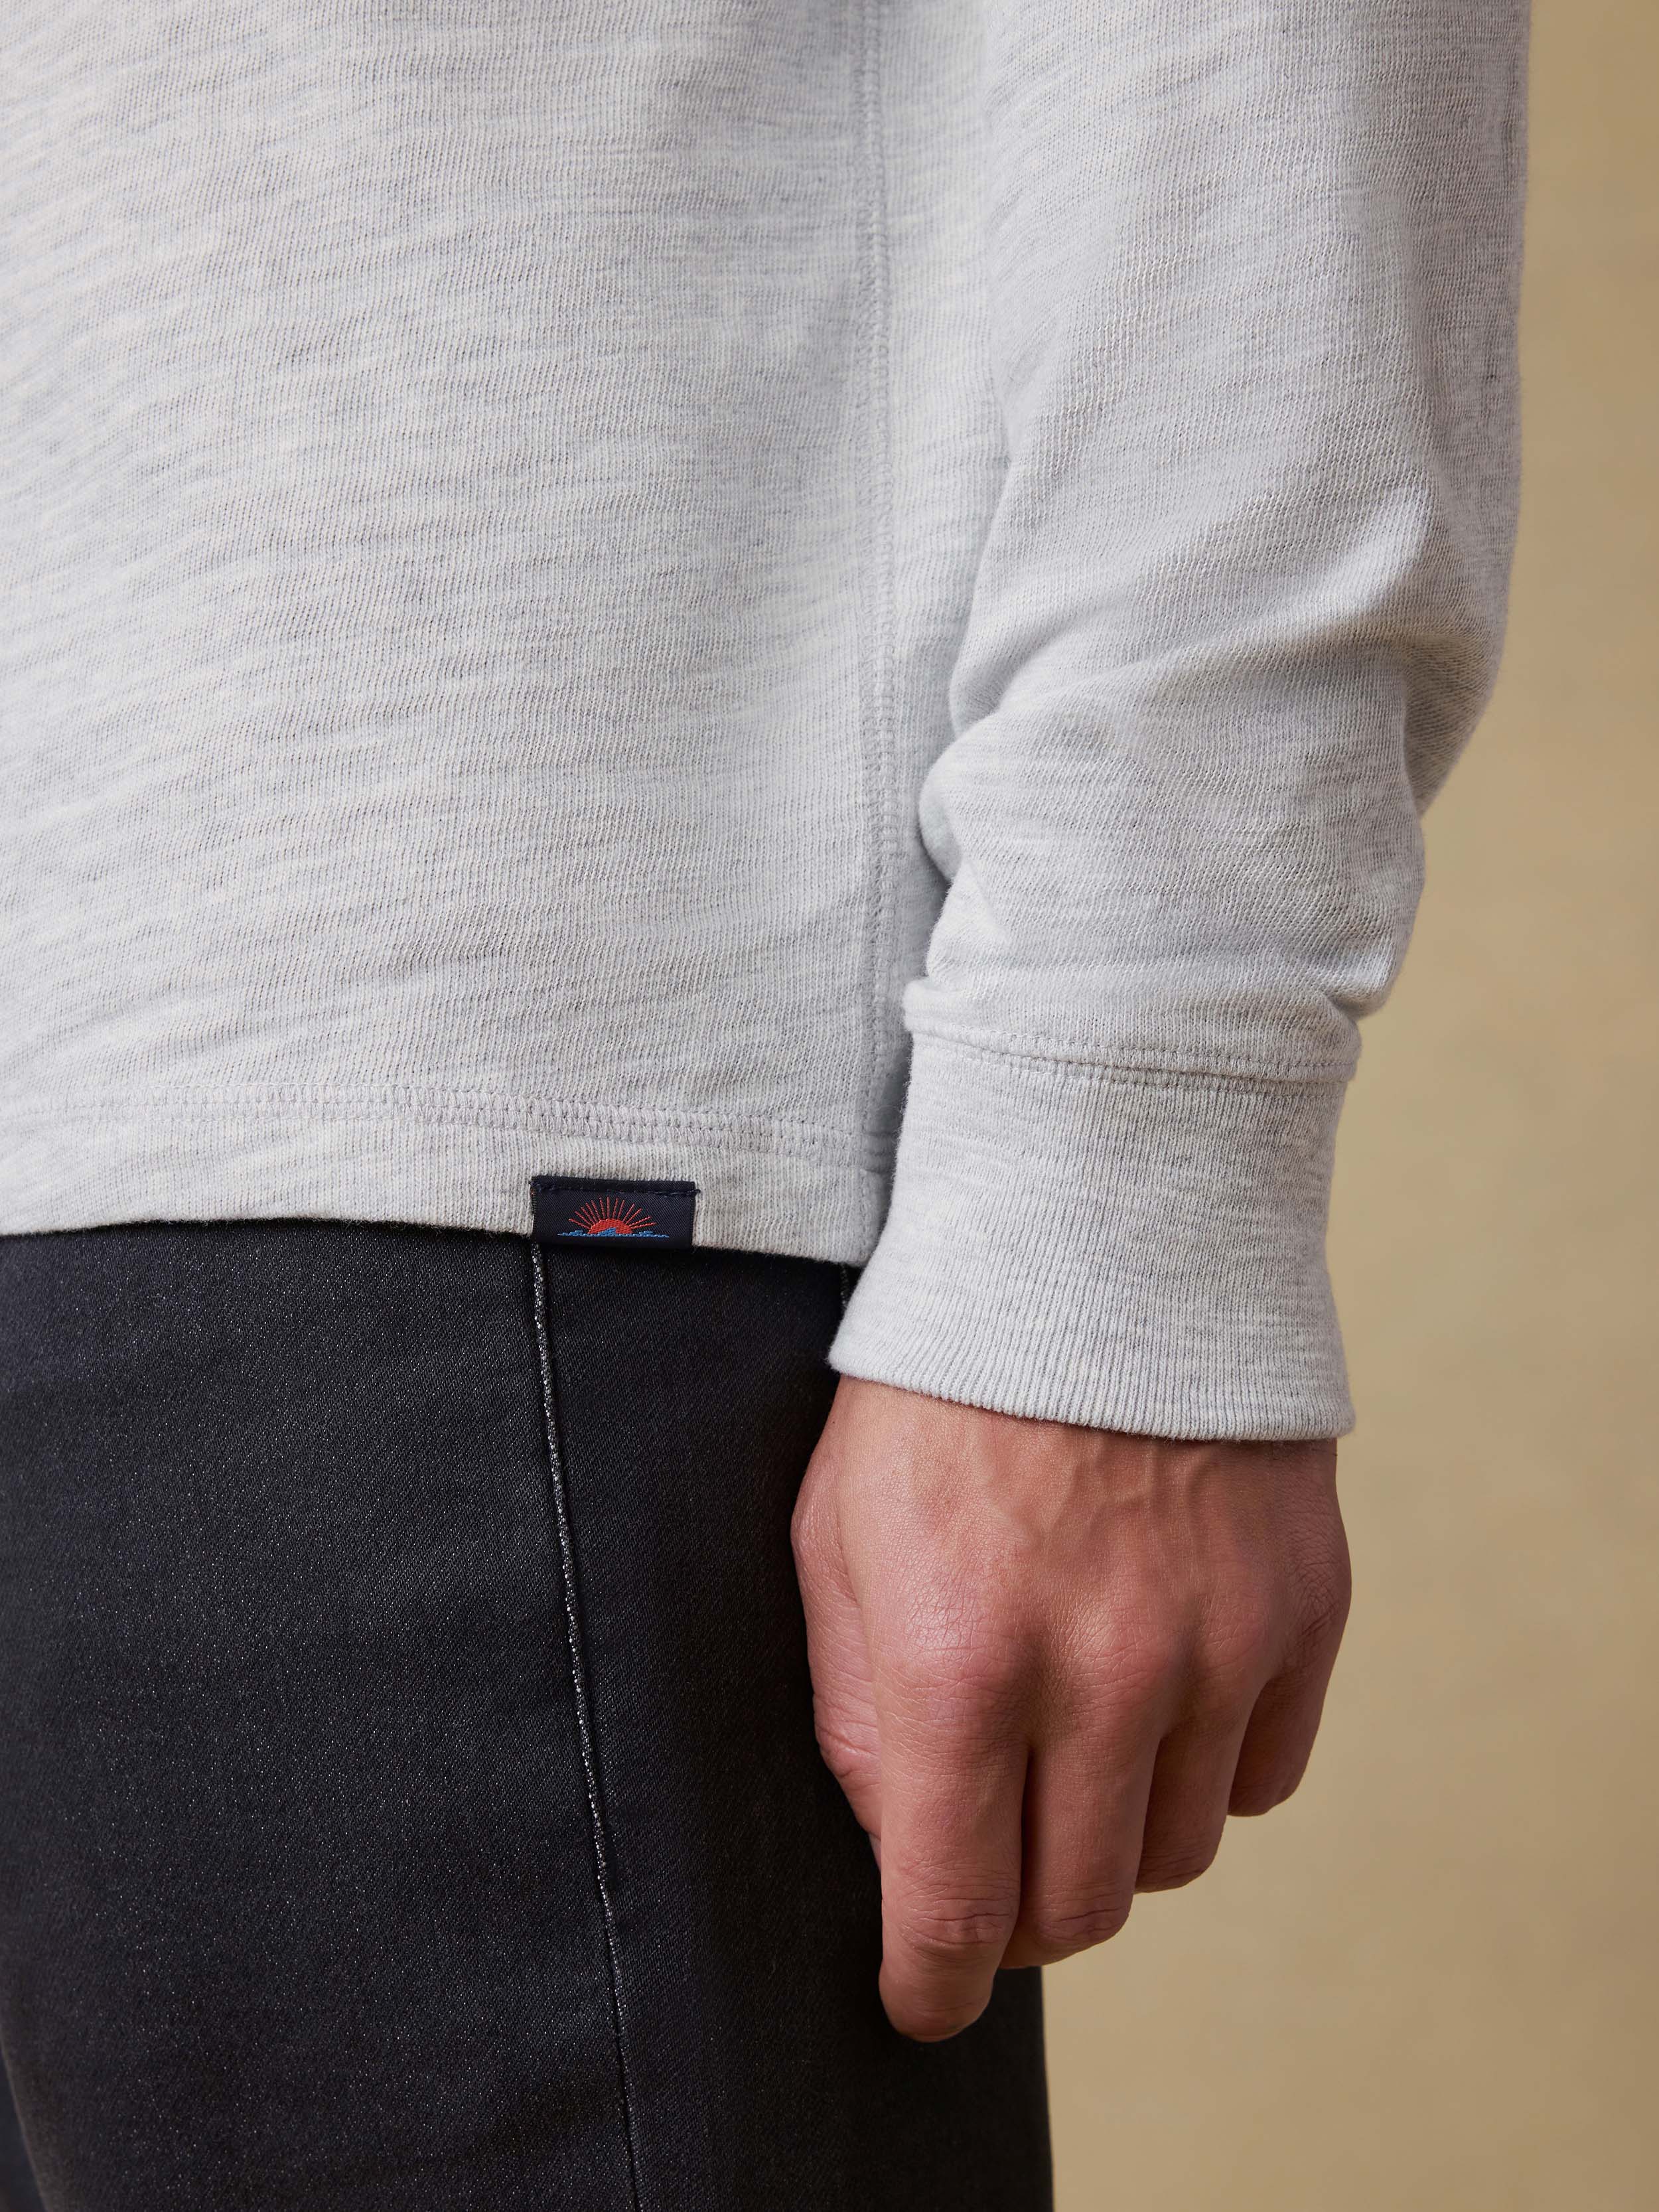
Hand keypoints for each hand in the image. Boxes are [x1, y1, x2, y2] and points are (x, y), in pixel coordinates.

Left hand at [791, 1376, 1349, 2040]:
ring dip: (1117, 1835)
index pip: (954, 1910)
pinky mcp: (1302, 1613)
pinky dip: (1207, 1768)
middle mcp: (1101, 1676)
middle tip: (997, 1865)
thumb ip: (852, 1710)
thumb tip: (901, 1844)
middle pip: (1080, 1908)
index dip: (932, 1987)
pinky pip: (1264, 1776)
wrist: (1092, 1249)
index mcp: (958, 1664)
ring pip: (1176, 1854)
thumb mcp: (833, 1539)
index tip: (924, 2000)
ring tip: (1078, 1747)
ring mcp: (1218, 1648)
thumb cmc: (935, 1396)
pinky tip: (1163, 1693)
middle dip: (1022, 1916)